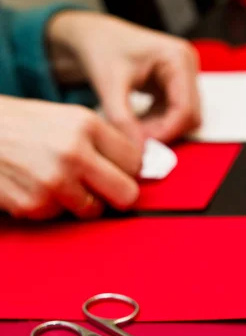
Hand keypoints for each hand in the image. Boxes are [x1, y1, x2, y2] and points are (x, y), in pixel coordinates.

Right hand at [0, 95, 140, 219]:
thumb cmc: (18, 125)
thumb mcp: (65, 118)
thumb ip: (102, 141)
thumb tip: (137, 166)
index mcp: (86, 125)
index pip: (136, 161)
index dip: (127, 170)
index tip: (118, 171)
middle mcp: (74, 153)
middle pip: (127, 194)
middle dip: (116, 195)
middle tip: (101, 189)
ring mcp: (54, 182)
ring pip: (94, 211)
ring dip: (80, 202)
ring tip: (58, 181)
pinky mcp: (35, 205)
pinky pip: (60, 217)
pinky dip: (50, 206)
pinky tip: (35, 186)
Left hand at [48, 12, 200, 142]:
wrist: (94, 38)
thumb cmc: (101, 50)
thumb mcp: (109, 86)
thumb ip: (123, 120)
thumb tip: (138, 152)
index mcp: (177, 58)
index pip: (185, 109)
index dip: (166, 132)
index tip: (142, 146)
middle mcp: (187, 65)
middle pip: (189, 116)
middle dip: (163, 132)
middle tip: (135, 140)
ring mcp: (184, 76)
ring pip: (183, 119)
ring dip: (160, 130)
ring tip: (131, 128)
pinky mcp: (176, 85)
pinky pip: (174, 115)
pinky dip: (157, 124)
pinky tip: (135, 122)